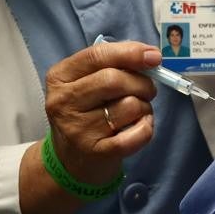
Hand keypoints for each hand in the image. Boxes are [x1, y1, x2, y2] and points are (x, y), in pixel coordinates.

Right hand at [44, 40, 159, 184]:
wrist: (71, 160)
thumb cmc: (86, 112)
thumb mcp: (86, 83)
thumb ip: (113, 65)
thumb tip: (151, 56)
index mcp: (60, 77)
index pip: (97, 56)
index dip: (130, 53)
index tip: (154, 56)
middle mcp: (63, 102)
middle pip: (114, 80)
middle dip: (141, 82)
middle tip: (148, 90)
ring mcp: (78, 129)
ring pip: (130, 106)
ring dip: (144, 107)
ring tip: (137, 112)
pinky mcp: (97, 152)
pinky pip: (137, 133)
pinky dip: (147, 127)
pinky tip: (140, 127)